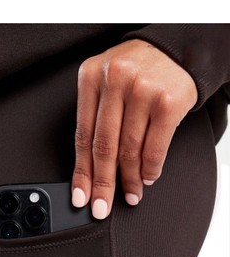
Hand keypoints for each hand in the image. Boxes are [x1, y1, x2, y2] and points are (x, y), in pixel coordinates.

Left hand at [71, 39, 197, 217]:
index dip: (81, 172)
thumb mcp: (106, 83)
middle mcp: (114, 80)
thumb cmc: (137, 72)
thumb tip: (91, 169)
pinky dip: (150, 168)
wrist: (176, 49)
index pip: (82, 136)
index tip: (81, 196)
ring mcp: (142, 90)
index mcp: (90, 78)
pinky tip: (147, 177)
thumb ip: (96, 116)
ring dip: (129, 180)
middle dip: (102, 183)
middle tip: (101, 207)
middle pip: (104, 146)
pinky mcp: (167, 101)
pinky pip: (155, 147)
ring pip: (129, 150)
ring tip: (130, 194)